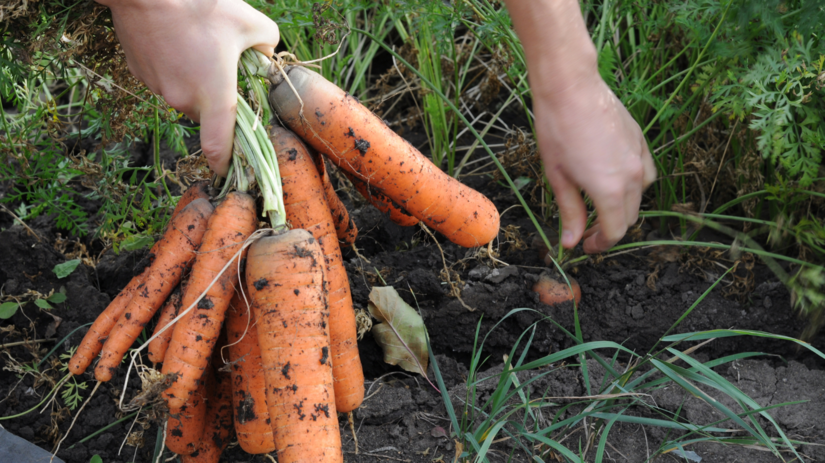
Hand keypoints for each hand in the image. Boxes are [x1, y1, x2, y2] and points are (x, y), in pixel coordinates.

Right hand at [97, 0, 279, 175]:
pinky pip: (164, 78)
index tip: (229, 170)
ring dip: (195, 79)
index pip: (218, 146)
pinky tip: (177, 38)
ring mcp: (157, 87)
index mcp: (213, 96)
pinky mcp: (138, 72)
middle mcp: (183, 100)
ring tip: (198, 43)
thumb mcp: (250, 21)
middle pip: (207, 112)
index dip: (225, 163)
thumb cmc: (200, 4)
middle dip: (218, 97)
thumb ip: (268, 44)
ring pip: (185, 94)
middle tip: (226, 65)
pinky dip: (174, 67)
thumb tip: (266, 55)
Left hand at [534, 71, 655, 253]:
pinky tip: (614, 180)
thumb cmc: (557, 130)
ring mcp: (640, 157)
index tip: (584, 245)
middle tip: (585, 229)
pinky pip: (645, 173)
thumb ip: (570, 212)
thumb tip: (571, 242)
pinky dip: (634, 184)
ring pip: (639, 196)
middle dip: (608, 229)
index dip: (599, 244)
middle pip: (628, 217)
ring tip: (598, 205)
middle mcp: (632, 177)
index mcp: (610, 190)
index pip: (614, 232)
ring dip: (621, 207)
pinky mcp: (640, 141)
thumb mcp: (558, 177)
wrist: (570, 87)